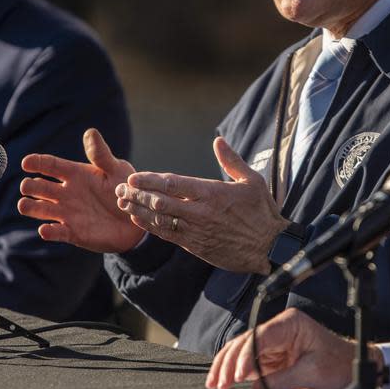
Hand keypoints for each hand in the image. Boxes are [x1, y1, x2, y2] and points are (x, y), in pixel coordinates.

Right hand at [18, 128, 144, 252]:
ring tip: (24, 205)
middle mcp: (66, 193)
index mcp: (75, 174)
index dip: (37, 162)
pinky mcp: (73, 233)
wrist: (138, 219)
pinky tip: (45, 230)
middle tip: (28, 186)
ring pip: (41, 209)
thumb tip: (90, 132)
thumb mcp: (116, 170)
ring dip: (31, 207)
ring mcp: (67, 213)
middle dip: (30, 186)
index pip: (51, 165)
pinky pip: (56, 232)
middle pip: (40, 187)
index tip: (25, 162)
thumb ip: (101, 154)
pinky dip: (49, 232)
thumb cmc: (126, 189)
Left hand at [113, 137, 286, 273]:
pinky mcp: (195, 246)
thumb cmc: (262, 212)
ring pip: (160, 220)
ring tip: (123, 203)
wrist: (269, 248)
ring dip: (139, 211)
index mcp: (212, 193)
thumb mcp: (253, 181)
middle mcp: (200, 212)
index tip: (133, 177)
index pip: (173, 184)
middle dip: (137, 195)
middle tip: (120, 189)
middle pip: (161, 201)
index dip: (150, 181)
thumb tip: (218, 141)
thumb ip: (232, 160)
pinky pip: (167, 235)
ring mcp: (196, 231)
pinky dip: (150, 226)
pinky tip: (138, 219)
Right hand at [205, 308, 356, 388]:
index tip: (237, 375)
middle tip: (219, 382)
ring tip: (217, 384)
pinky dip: (236, 373)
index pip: (260, 337)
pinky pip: (249, 364)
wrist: (352, 369)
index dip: (245, 356)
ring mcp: (274, 343)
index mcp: (290, 323)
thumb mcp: (312, 373)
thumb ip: (282, 380)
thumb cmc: (339, 364)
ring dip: (228, 368)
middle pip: (245, 342)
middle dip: (229, 362)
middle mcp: (278, 329)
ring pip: (242, 352)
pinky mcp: (272, 357)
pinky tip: (226, 382)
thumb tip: (257, 388)